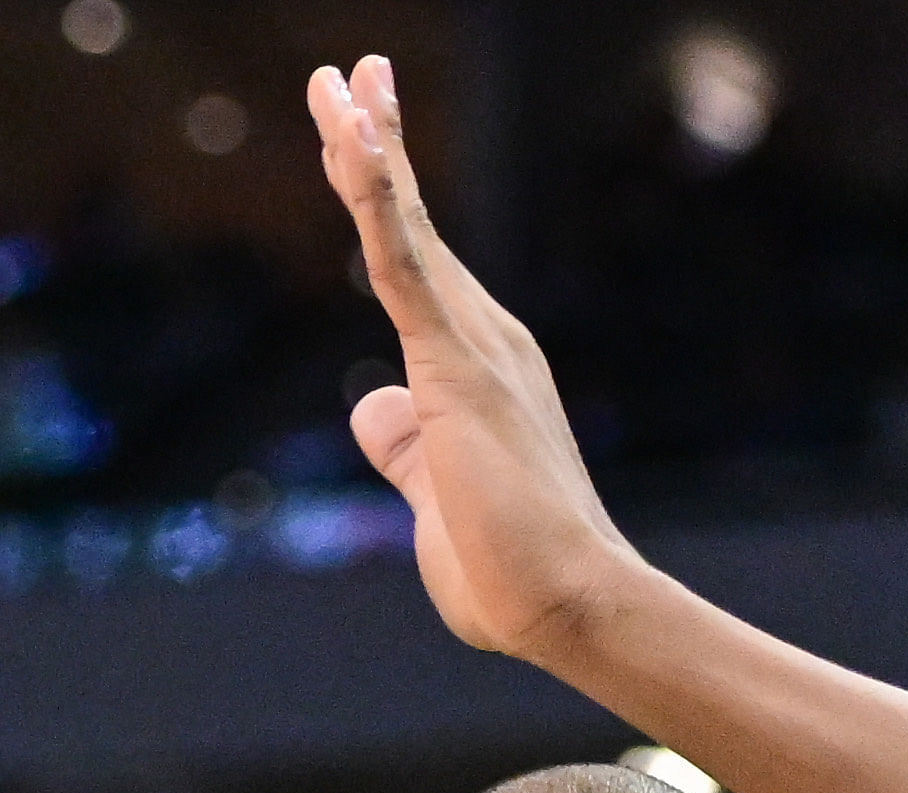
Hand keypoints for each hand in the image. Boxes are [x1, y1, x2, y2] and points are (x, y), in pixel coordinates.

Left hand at [305, 57, 649, 666]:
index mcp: (476, 369)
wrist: (568, 605)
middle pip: (411, 224)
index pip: (417, 265)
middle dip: (374, 142)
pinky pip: (403, 264)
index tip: (360, 137)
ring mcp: (474, 345)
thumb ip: (404, 452)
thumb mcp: (433, 502)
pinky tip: (355, 145)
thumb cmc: (513, 574)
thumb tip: (374, 409)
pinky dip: (379, 201)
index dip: (383, 198)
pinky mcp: (455, 364)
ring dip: (368, 150)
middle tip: (347, 73)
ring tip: (339, 81)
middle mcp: (485, 338)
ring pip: (403, 228)